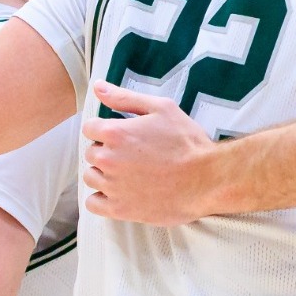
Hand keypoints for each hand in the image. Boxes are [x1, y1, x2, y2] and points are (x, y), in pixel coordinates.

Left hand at [79, 82, 223, 225]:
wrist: (206, 180)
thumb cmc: (187, 142)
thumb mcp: (162, 108)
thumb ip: (125, 98)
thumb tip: (98, 86)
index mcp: (115, 133)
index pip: (89, 128)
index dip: (105, 129)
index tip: (122, 136)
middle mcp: (108, 159)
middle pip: (91, 153)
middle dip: (107, 151)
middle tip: (133, 155)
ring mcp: (112, 186)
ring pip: (90, 177)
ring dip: (104, 174)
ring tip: (129, 174)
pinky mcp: (119, 209)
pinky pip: (93, 203)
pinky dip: (102, 198)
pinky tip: (120, 192)